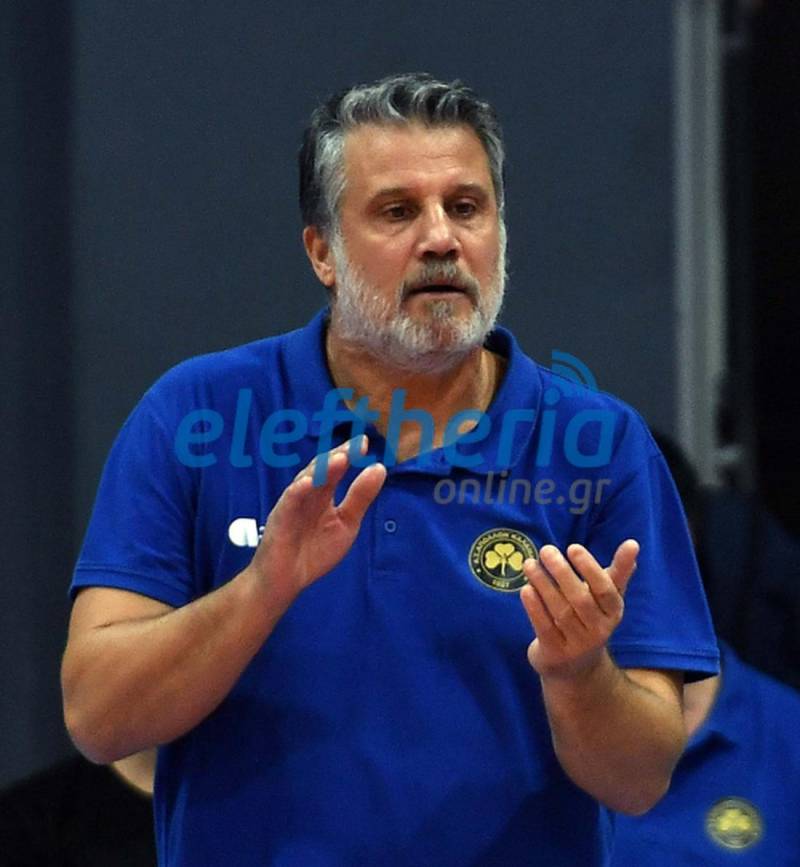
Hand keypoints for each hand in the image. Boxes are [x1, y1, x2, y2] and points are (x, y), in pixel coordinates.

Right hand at [249, 436, 385, 603]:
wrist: (285, 580)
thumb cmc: (313, 551)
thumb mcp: (346, 523)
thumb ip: (360, 497)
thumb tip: (379, 469)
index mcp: (323, 494)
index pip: (336, 468)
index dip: (348, 454)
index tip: (365, 443)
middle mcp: (308, 494)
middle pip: (322, 469)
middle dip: (338, 456)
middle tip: (356, 445)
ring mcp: (293, 504)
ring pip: (306, 480)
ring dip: (322, 469)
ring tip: (340, 458)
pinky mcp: (280, 518)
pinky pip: (289, 501)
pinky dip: (299, 491)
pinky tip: (309, 482)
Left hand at [520, 540, 637, 679]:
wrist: (577, 668)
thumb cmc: (591, 618)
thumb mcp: (607, 598)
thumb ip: (619, 571)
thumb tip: (633, 543)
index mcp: (613, 613)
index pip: (606, 590)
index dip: (590, 568)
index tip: (573, 547)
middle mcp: (599, 630)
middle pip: (580, 599)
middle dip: (562, 572)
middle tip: (546, 550)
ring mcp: (577, 645)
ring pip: (560, 611)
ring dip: (543, 584)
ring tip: (530, 563)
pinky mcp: (555, 654)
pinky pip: (544, 627)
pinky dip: (534, 608)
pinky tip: (526, 589)